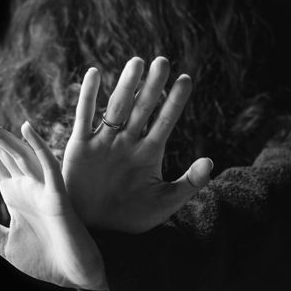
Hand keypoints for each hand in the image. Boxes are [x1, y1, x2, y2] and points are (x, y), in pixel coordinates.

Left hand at [0, 106, 106, 289]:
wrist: (75, 276)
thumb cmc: (44, 259)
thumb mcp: (4, 244)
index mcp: (13, 191)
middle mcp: (25, 183)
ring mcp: (41, 187)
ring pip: (17, 153)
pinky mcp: (58, 197)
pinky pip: (48, 166)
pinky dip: (38, 147)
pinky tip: (25, 128)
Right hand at [63, 56, 213, 232]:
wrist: (95, 229)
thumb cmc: (130, 217)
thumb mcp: (164, 204)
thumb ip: (188, 184)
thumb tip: (210, 161)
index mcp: (149, 152)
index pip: (165, 121)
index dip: (174, 101)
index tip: (186, 79)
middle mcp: (127, 141)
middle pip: (142, 107)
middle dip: (152, 86)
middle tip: (162, 61)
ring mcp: (104, 141)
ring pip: (116, 107)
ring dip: (126, 85)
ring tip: (137, 63)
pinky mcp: (81, 146)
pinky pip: (84, 117)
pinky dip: (88, 96)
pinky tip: (94, 74)